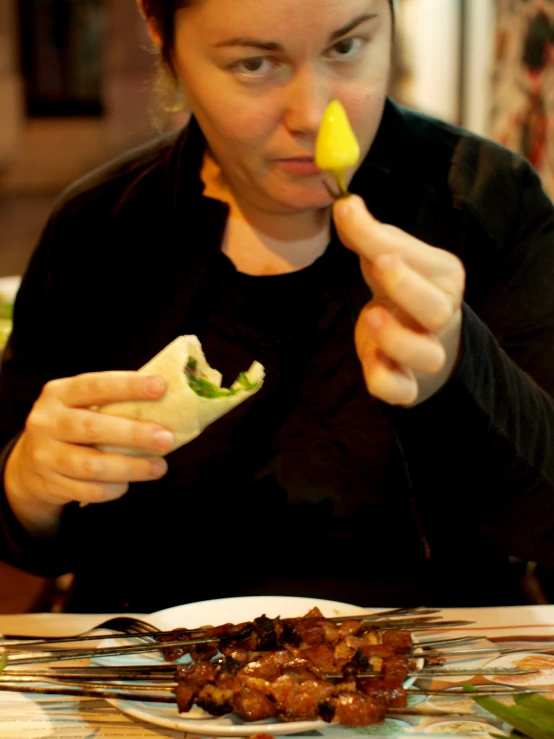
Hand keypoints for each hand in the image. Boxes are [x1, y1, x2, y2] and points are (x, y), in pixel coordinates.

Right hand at [5, 372, 174, 531]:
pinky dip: (112, 488)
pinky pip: (88, 490)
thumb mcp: (82, 405)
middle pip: (92, 427)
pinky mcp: (50, 484)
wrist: (28, 464)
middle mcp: (47, 422)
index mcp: (59, 393)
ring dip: (130, 467)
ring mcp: (45, 455)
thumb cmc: (72, 424)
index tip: (160, 387)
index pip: (95, 385)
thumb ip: (114, 402)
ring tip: (159, 467)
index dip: (128, 386)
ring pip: (91, 464)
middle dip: (134, 434)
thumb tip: (168, 402)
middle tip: (166, 439)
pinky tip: (128, 483)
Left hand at [333, 195, 464, 405]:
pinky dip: (385, 381)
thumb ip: (366, 233)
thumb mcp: (386, 256)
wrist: (417, 338)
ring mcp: (426, 353)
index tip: (356, 224)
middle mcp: (441, 316)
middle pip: (437, 309)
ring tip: (371, 316)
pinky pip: (401, 391)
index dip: (392, 246)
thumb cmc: (400, 288)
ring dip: (394, 338)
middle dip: (406, 287)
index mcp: (443, 278)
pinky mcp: (407, 384)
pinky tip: (371, 359)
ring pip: (425, 356)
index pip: (424, 261)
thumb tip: (343, 202)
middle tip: (378, 264)